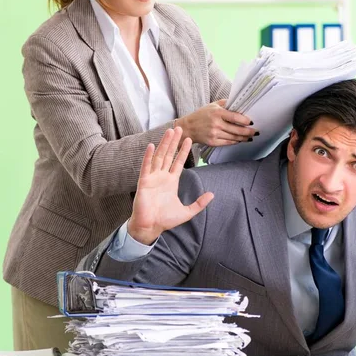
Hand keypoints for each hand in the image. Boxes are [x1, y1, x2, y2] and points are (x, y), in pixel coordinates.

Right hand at [128, 127, 213, 244]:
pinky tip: (152, 146)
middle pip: (169, 155)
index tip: (189, 139)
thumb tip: (212, 194)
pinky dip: (148, 156)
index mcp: (171, 181)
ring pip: (159, 157)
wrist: (150, 227)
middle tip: (180, 128)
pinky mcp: (143, 182)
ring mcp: (152, 178)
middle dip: (174, 142)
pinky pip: (146, 167)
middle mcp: (162, 177)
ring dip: (164, 144)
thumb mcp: (187, 211)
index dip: (183, 151)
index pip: (179, 162)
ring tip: (169, 132)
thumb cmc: (165, 220)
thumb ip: (199, 203)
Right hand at [178, 100, 256, 146]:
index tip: (251, 122)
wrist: (188, 127)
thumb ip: (226, 103)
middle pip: (236, 130)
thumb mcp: (212, 105)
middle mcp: (216, 124)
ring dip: (244, 138)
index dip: (245, 120)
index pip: (235, 117)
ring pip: (234, 138)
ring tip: (250, 137)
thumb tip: (240, 102)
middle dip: (248, 132)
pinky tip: (240, 140)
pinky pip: (228, 143)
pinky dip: (235, 142)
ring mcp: (214, 134)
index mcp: (217, 113)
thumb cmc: (202, 114)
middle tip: (256, 132)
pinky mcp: (212, 142)